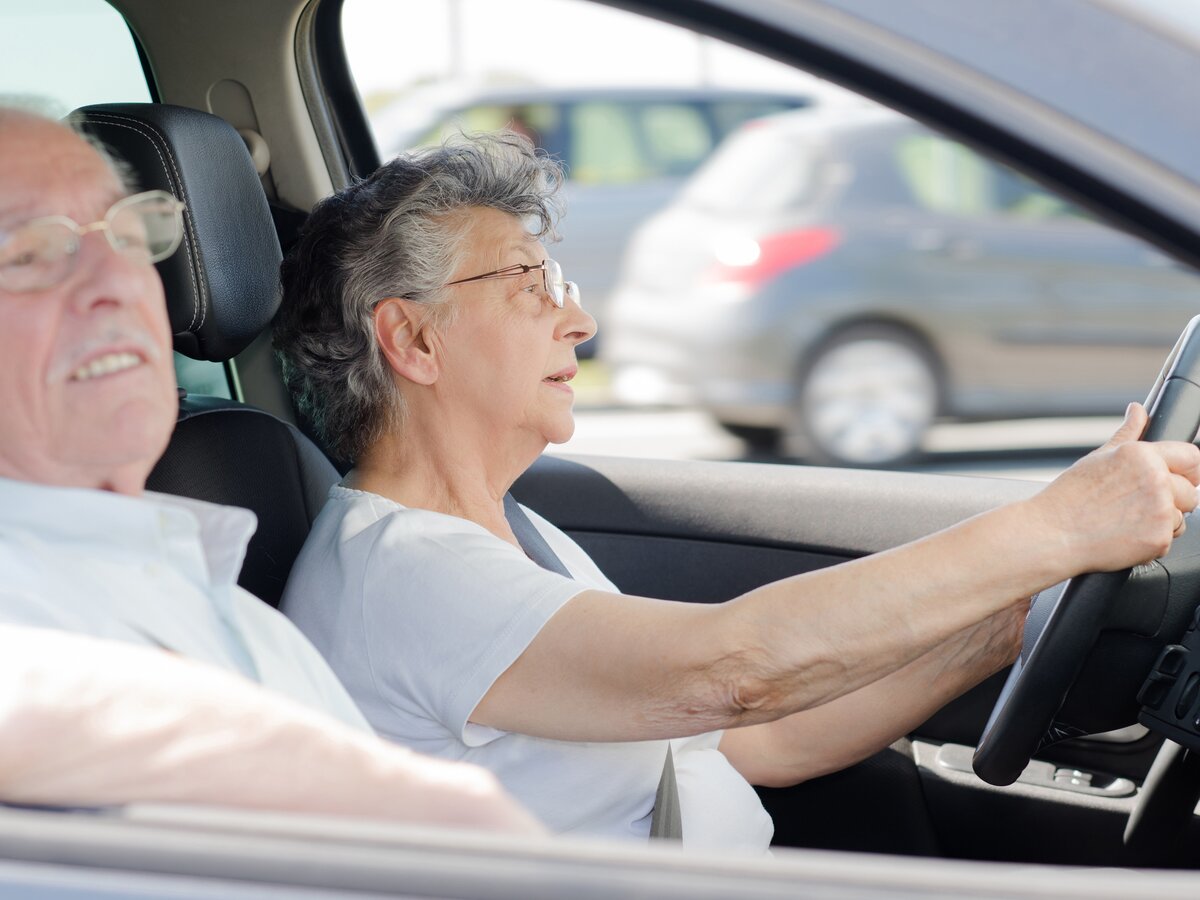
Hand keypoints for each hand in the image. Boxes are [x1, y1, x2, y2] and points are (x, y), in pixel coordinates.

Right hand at [1029, 403, 1199, 572]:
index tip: (1176, 480)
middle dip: (1170, 502)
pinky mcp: (1159, 538)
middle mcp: (1156, 479)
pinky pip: (1169, 540)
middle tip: (1134, 507)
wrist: (1051, 533)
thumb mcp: (1097, 458)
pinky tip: (1124, 536)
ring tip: (1126, 522)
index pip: (1192, 457)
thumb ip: (1128, 433)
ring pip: (1181, 518)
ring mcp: (1160, 510)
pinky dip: (1151, 542)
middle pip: (1190, 493)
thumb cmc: (1069, 497)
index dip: (1186, 471)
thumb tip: (1138, 410)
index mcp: (1142, 455)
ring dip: (1161, 523)